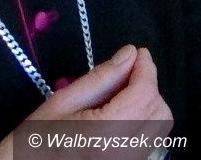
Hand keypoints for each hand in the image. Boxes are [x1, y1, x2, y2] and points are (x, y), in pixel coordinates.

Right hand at [0, 45, 172, 158]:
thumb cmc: (39, 136)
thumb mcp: (64, 100)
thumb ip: (101, 77)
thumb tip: (130, 53)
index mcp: (107, 134)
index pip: (144, 95)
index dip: (146, 69)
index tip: (139, 51)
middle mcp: (126, 153)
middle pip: (160, 112)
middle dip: (148, 84)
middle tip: (126, 68)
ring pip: (161, 126)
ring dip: (148, 101)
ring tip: (122, 88)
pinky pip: (151, 138)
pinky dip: (144, 116)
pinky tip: (121, 108)